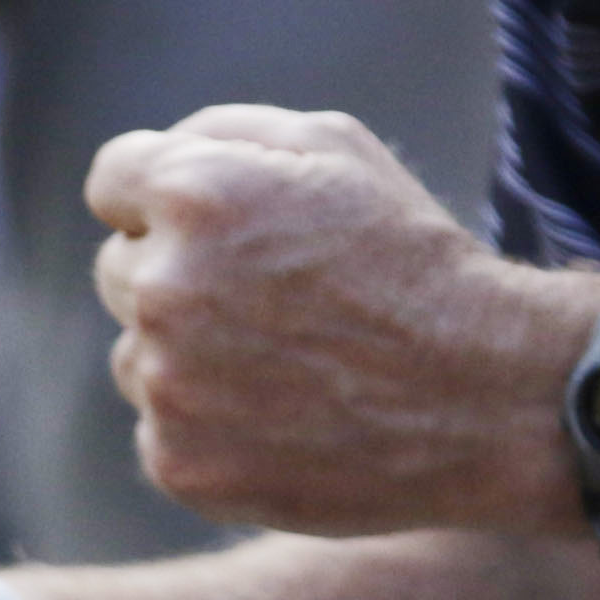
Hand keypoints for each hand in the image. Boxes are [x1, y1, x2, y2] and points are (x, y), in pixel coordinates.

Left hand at [86, 106, 597, 537]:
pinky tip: (284, 418)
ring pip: (137, 355)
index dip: (165, 202)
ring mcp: (166, 384)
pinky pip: (162, 430)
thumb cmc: (413, 260)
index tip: (219, 231)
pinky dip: (209, 428)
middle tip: (274, 302)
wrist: (486, 395)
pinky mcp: (179, 463)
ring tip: (290, 364)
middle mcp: (163, 287)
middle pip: (117, 271)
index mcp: (194, 193)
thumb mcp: (337, 147)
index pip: (112, 183)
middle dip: (179, 276)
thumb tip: (148, 166)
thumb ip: (222, 135)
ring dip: (188, 357)